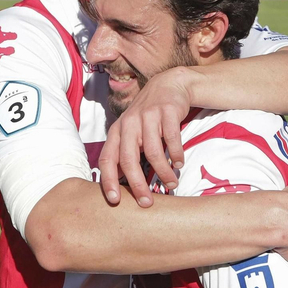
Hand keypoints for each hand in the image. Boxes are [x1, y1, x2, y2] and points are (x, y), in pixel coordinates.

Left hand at [97, 68, 192, 207]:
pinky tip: (179, 163)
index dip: (108, 180)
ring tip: (171, 183)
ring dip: (163, 172)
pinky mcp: (166, 112)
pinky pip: (171, 138)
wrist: (168, 85)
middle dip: (137, 184)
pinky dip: (176, 154)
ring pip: (152, 151)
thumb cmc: (148, 116)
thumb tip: (118, 182)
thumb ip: (124, 152)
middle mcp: (128, 123)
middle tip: (147, 202)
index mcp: (117, 131)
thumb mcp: (131, 131)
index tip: (115, 200)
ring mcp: (147, 116)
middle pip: (128, 159)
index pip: (107, 159)